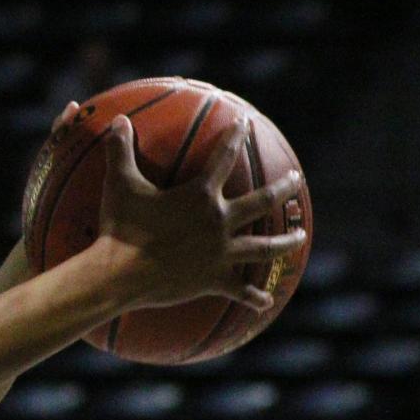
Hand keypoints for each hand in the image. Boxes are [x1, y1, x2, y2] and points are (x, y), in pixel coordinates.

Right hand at [92, 115, 307, 312]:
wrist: (120, 275)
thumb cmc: (120, 227)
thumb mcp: (119, 183)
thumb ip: (120, 150)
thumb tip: (117, 119)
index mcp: (200, 195)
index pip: (223, 156)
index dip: (234, 136)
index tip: (244, 123)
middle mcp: (219, 221)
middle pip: (262, 201)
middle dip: (282, 188)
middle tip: (296, 180)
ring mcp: (221, 253)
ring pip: (265, 246)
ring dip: (286, 241)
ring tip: (301, 235)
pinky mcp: (214, 280)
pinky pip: (241, 290)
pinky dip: (255, 296)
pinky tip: (267, 301)